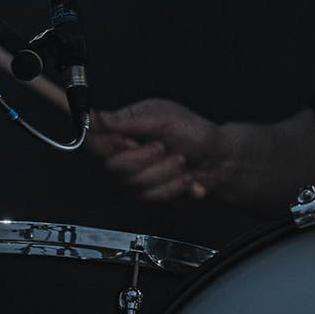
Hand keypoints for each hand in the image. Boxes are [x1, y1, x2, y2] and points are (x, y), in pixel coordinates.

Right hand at [88, 97, 229, 202]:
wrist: (220, 159)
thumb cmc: (194, 133)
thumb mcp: (166, 117)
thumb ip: (132, 120)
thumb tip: (100, 117)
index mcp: (126, 132)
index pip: (94, 137)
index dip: (95, 138)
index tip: (110, 136)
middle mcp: (126, 156)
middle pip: (113, 165)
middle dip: (143, 157)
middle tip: (164, 147)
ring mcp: (136, 179)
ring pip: (135, 182)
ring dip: (165, 170)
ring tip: (181, 160)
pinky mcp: (149, 196)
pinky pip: (152, 196)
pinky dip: (174, 185)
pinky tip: (185, 177)